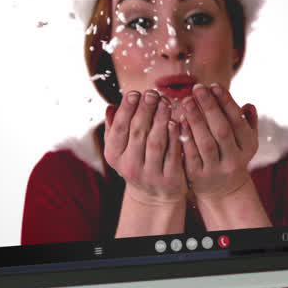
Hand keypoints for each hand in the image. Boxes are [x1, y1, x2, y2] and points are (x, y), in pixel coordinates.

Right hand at [104, 90, 185, 205]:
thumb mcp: (122, 148)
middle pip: (137, 132)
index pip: (119, 128)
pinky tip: (177, 122)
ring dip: (160, 120)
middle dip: (145, 110)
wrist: (154, 195)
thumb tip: (111, 107)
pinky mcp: (169, 179)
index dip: (126, 110)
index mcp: (115, 155)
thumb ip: (115, 128)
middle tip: (152, 93)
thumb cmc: (138, 161)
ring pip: (155, 142)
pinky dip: (175, 137)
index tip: (135, 93)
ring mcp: (150, 175)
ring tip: (165, 103)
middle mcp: (129, 166)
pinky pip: (173, 154)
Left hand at [178, 84, 258, 200]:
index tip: (214, 85)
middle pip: (222, 131)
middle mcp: (234, 159)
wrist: (222, 189)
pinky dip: (185, 137)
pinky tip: (178, 121)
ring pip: (206, 143)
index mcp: (247, 146)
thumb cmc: (230, 153)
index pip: (237, 121)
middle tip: (197, 88)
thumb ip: (247, 122)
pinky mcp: (198, 177)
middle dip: (209, 107)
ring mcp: (215, 169)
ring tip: (186, 100)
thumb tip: (248, 105)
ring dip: (196, 120)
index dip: (226, 102)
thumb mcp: (244, 141)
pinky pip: (190, 155)